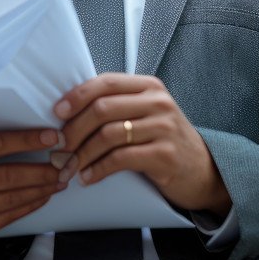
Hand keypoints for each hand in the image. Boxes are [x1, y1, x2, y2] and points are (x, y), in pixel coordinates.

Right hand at [0, 128, 65, 256]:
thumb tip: (28, 137)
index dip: (28, 140)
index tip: (52, 137)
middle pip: (9, 176)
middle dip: (42, 170)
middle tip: (63, 163)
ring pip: (12, 199)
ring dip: (41, 189)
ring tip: (59, 179)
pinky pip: (9, 217)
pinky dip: (30, 206)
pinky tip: (42, 196)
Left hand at [53, 74, 231, 215]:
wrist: (202, 170)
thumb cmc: (164, 140)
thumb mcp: (145, 113)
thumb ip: (117, 104)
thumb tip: (69, 110)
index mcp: (149, 86)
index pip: (105, 82)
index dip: (77, 96)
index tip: (57, 112)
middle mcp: (157, 102)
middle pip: (102, 109)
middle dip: (73, 129)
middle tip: (58, 147)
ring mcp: (163, 128)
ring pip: (108, 135)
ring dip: (82, 153)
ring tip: (69, 166)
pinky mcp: (165, 155)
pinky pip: (121, 159)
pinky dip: (98, 169)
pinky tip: (88, 177)